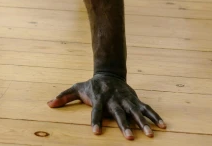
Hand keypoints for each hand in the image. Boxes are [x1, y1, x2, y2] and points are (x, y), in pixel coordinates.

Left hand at [48, 74, 165, 139]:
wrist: (109, 73)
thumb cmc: (91, 86)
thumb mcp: (77, 88)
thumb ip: (64, 97)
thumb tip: (48, 104)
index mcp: (99, 98)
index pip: (96, 111)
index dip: (95, 121)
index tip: (96, 133)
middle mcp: (114, 99)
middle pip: (119, 113)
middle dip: (124, 125)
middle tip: (130, 138)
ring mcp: (126, 99)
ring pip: (136, 112)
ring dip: (143, 123)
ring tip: (151, 135)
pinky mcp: (135, 100)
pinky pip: (147, 109)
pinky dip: (155, 117)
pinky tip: (163, 127)